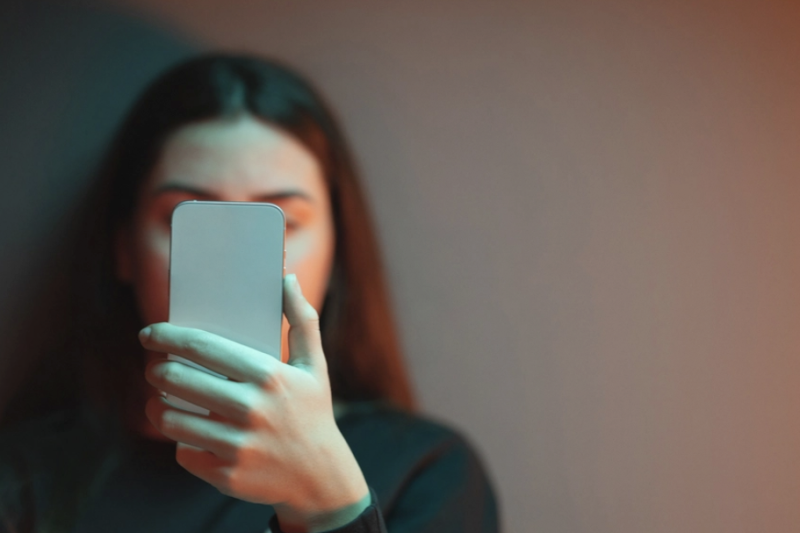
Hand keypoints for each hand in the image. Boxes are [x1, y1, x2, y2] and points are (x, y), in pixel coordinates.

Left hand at [139, 273, 369, 531]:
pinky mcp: (226, 474)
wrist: (321, 477)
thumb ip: (302, 319)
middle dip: (158, 371)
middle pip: (178, 380)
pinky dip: (181, 442)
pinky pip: (183, 452)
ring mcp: (237, 445)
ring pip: (171, 419)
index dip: (168, 337)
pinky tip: (190, 434)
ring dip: (159, 406)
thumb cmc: (312, 412)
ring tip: (161, 400)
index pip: (203, 348)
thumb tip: (286, 278)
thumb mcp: (314, 365)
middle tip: (156, 369)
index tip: (148, 334)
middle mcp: (251, 410)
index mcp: (270, 376)